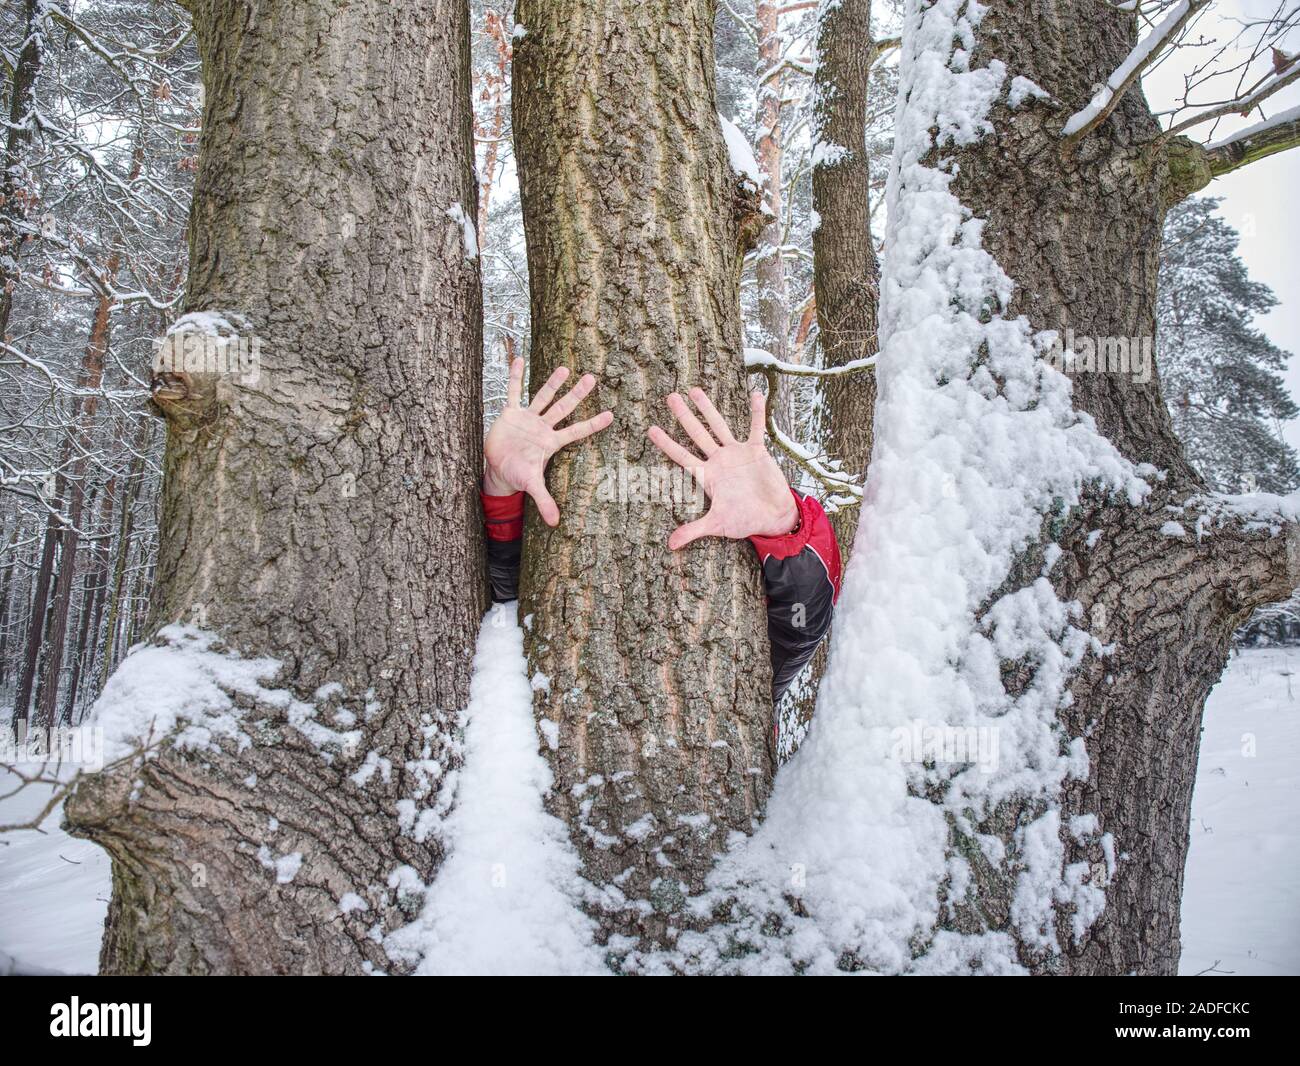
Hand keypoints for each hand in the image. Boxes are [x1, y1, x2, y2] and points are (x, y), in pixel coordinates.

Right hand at [484, 356, 613, 525]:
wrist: (498, 469)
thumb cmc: (518, 476)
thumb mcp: (532, 486)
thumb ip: (545, 501)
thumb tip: (555, 523)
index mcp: (551, 442)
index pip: (576, 432)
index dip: (592, 424)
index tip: (611, 415)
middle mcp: (543, 427)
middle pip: (563, 408)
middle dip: (577, 394)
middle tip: (593, 378)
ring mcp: (527, 418)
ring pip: (543, 397)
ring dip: (552, 383)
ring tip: (565, 368)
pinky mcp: (510, 413)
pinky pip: (514, 392)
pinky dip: (516, 377)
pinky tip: (519, 359)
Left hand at [647, 387, 798, 549]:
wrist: (773, 517)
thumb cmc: (744, 520)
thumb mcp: (717, 524)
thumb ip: (694, 530)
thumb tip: (670, 545)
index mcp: (707, 476)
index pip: (682, 457)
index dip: (667, 444)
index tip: (651, 430)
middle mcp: (718, 460)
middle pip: (696, 434)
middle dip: (683, 416)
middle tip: (669, 397)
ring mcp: (736, 453)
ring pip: (719, 425)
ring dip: (708, 408)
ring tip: (695, 390)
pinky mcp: (756, 450)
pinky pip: (756, 427)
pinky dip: (757, 412)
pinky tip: (756, 394)